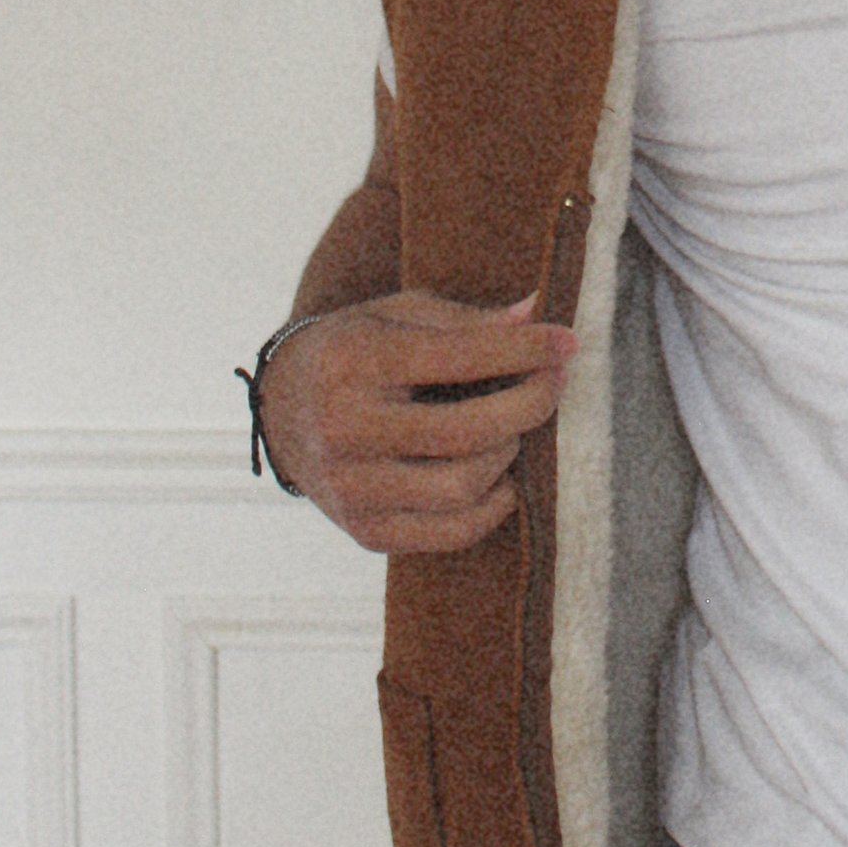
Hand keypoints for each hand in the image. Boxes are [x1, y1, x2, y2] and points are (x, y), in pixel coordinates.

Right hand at [259, 291, 578, 555]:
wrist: (280, 409)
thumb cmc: (353, 350)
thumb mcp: (397, 316)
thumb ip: (466, 320)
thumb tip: (534, 314)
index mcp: (352, 362)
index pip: (458, 358)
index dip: (525, 351)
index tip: (567, 343)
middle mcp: (343, 428)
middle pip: (466, 432)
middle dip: (529, 405)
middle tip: (552, 384)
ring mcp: (350, 488)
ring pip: (462, 488)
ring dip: (508, 454)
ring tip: (513, 427)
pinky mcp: (364, 530)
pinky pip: (451, 533)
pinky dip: (492, 506)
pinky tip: (499, 475)